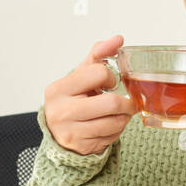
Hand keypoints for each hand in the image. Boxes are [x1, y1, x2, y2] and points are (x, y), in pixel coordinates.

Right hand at [43, 35, 136, 154]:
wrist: (58, 132)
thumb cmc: (72, 100)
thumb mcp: (80, 76)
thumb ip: (98, 56)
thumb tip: (117, 39)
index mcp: (58, 89)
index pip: (97, 73)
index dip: (109, 77)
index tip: (108, 83)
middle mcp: (61, 111)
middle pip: (111, 102)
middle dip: (126, 102)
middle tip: (127, 102)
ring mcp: (71, 131)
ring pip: (116, 122)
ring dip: (124, 117)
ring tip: (119, 113)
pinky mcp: (82, 146)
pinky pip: (112, 136)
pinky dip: (118, 130)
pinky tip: (110, 125)